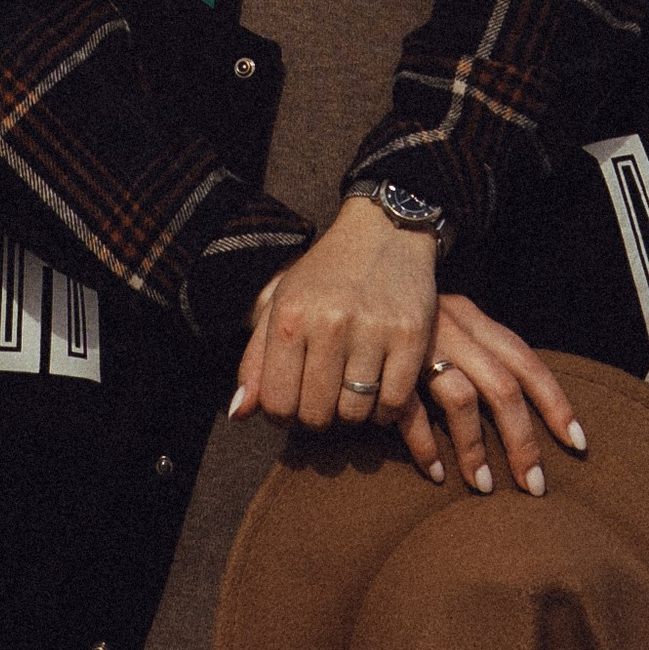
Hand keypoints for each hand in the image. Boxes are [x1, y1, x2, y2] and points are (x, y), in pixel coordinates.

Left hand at [230, 195, 439, 433]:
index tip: (293, 403)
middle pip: (316, 414)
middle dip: (317, 416)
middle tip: (325, 397)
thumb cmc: (325, 276)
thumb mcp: (281, 304)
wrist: (384, 233)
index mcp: (289, 318)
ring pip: (355, 413)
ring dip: (352, 412)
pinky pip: (393, 403)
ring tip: (352, 389)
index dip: (282, 415)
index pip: (276, 403)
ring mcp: (372, 331)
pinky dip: (386, 409)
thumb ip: (255, 361)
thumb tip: (238, 414)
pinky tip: (379, 388)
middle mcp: (328, 324)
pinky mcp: (410, 336)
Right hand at [392, 290, 588, 498]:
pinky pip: (410, 409)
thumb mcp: (446, 317)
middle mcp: (451, 326)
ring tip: (486, 488)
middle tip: (536, 486)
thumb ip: (476, 352)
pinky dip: (425, 445)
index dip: (556, 402)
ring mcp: (417, 345)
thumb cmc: (401, 303)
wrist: (349, 260)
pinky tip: (435, 473)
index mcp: (471, 315)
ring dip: (475, 449)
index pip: (525, 359)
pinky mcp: (383, 364)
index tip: (578, 443)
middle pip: (502, 387)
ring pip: (461, 399)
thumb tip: (526, 404)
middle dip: (523, 441)